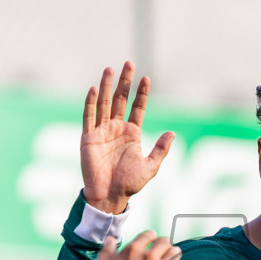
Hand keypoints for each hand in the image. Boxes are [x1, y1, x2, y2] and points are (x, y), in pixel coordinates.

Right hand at [80, 62, 173, 214]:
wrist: (109, 196)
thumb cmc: (129, 183)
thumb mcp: (150, 166)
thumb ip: (160, 149)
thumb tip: (172, 133)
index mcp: (132, 133)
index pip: (137, 108)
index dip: (142, 93)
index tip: (146, 78)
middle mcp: (116, 128)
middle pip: (121, 100)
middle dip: (125, 82)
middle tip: (129, 63)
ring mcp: (102, 131)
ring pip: (104, 103)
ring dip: (107, 86)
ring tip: (110, 69)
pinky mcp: (88, 137)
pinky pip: (89, 117)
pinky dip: (90, 103)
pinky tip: (94, 89)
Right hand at [90, 230, 183, 259]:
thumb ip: (106, 251)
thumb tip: (111, 239)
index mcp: (133, 250)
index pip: (148, 235)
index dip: (151, 236)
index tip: (152, 240)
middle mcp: (149, 257)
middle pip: (164, 242)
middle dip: (164, 244)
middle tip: (163, 249)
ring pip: (175, 254)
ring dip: (174, 255)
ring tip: (172, 259)